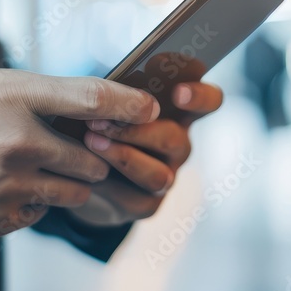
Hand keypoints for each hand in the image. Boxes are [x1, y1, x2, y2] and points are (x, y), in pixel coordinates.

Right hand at [0, 67, 158, 240]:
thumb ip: (43, 92)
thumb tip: (98, 103)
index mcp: (15, 100)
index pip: (91, 97)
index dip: (130, 102)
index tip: (152, 107)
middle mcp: (18, 144)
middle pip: (93, 158)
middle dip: (91, 156)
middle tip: (74, 149)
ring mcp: (9, 187)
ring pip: (75, 193)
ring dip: (68, 183)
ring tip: (38, 168)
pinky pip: (40, 214)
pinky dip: (34, 204)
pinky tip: (6, 188)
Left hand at [68, 82, 223, 226]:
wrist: (81, 171)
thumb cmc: (99, 120)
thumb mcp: (108, 99)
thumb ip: (117, 91)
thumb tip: (109, 85)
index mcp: (178, 112)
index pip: (209, 101)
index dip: (200, 97)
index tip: (178, 93)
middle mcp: (178, 145)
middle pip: (176, 140)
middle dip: (138, 131)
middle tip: (101, 121)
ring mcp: (167, 176)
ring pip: (157, 175)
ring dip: (123, 157)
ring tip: (90, 141)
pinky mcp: (147, 205)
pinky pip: (134, 198)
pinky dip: (107, 185)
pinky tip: (84, 172)